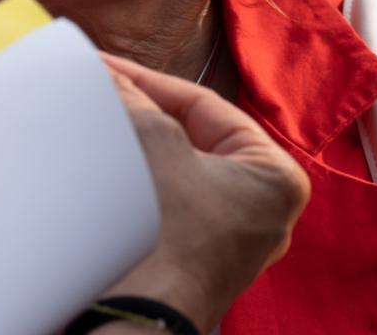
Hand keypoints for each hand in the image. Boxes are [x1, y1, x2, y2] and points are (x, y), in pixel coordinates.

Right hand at [100, 53, 310, 331]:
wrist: (136, 319)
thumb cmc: (166, 232)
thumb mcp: (156, 144)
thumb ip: (136, 100)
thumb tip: (111, 76)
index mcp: (275, 178)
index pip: (206, 107)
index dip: (150, 81)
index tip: (108, 65)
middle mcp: (264, 213)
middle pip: (193, 139)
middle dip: (144, 113)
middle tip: (103, 88)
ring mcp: (230, 243)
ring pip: (178, 173)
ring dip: (138, 146)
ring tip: (101, 120)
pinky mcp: (194, 262)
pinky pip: (168, 204)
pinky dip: (140, 182)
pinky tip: (107, 164)